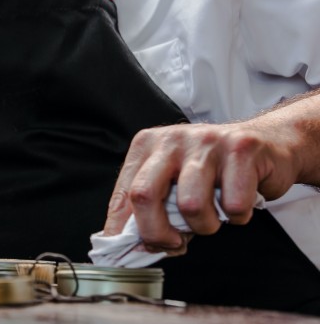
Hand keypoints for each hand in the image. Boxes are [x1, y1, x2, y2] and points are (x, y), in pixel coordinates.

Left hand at [102, 118, 301, 251]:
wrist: (269, 142)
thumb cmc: (216, 169)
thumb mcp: (174, 180)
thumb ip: (152, 206)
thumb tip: (130, 245)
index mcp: (147, 145)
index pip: (124, 192)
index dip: (123, 230)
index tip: (130, 253)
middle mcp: (171, 139)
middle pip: (144, 195)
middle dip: (156, 232)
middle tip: (173, 244)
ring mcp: (205, 142)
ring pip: (190, 205)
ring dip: (205, 225)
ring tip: (214, 215)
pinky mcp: (240, 149)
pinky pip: (233, 205)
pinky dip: (238, 217)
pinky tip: (239, 202)